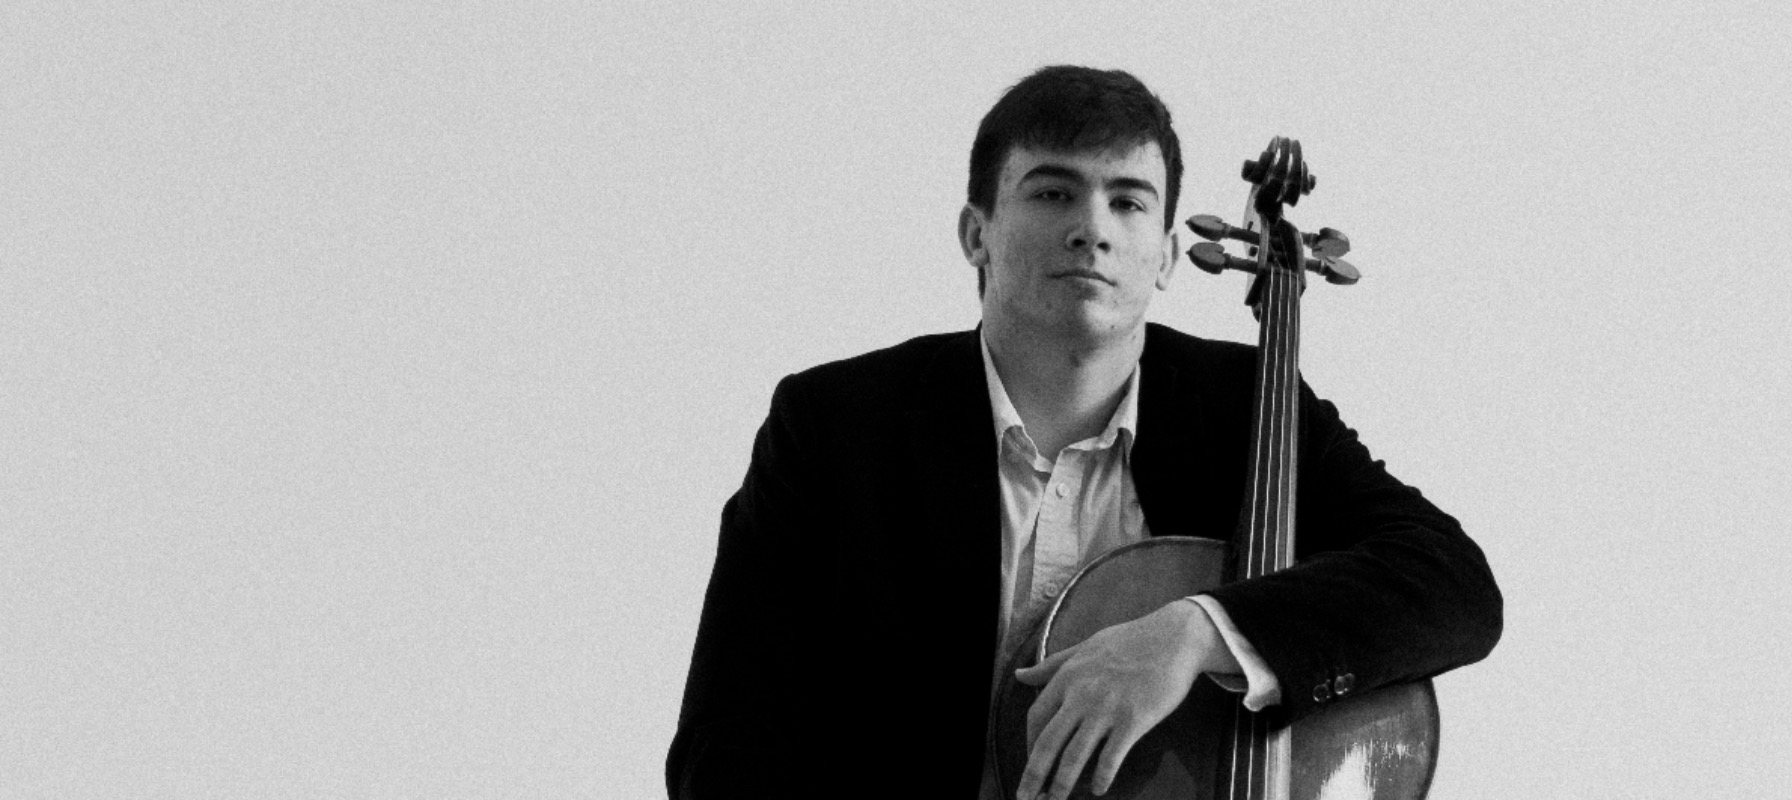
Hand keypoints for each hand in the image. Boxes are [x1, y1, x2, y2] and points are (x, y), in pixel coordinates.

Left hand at [1011, 599, 1237, 798]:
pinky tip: (1099, 789)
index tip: (1031, 762)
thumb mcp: (1084, 647)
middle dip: (1034, 775)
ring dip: (1062, 783)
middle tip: (1026, 798)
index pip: (1036, 718)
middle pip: (1047, 742)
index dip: (1029, 745)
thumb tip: (1019, 675)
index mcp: (1067, 676)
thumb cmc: (1130, 641)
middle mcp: (1081, 694)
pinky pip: (1111, 756)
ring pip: (1075, 754)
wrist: (1175, 637)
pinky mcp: (1133, 719)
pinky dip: (1102, 776)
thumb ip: (1051, 665)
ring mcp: (1107, 708)